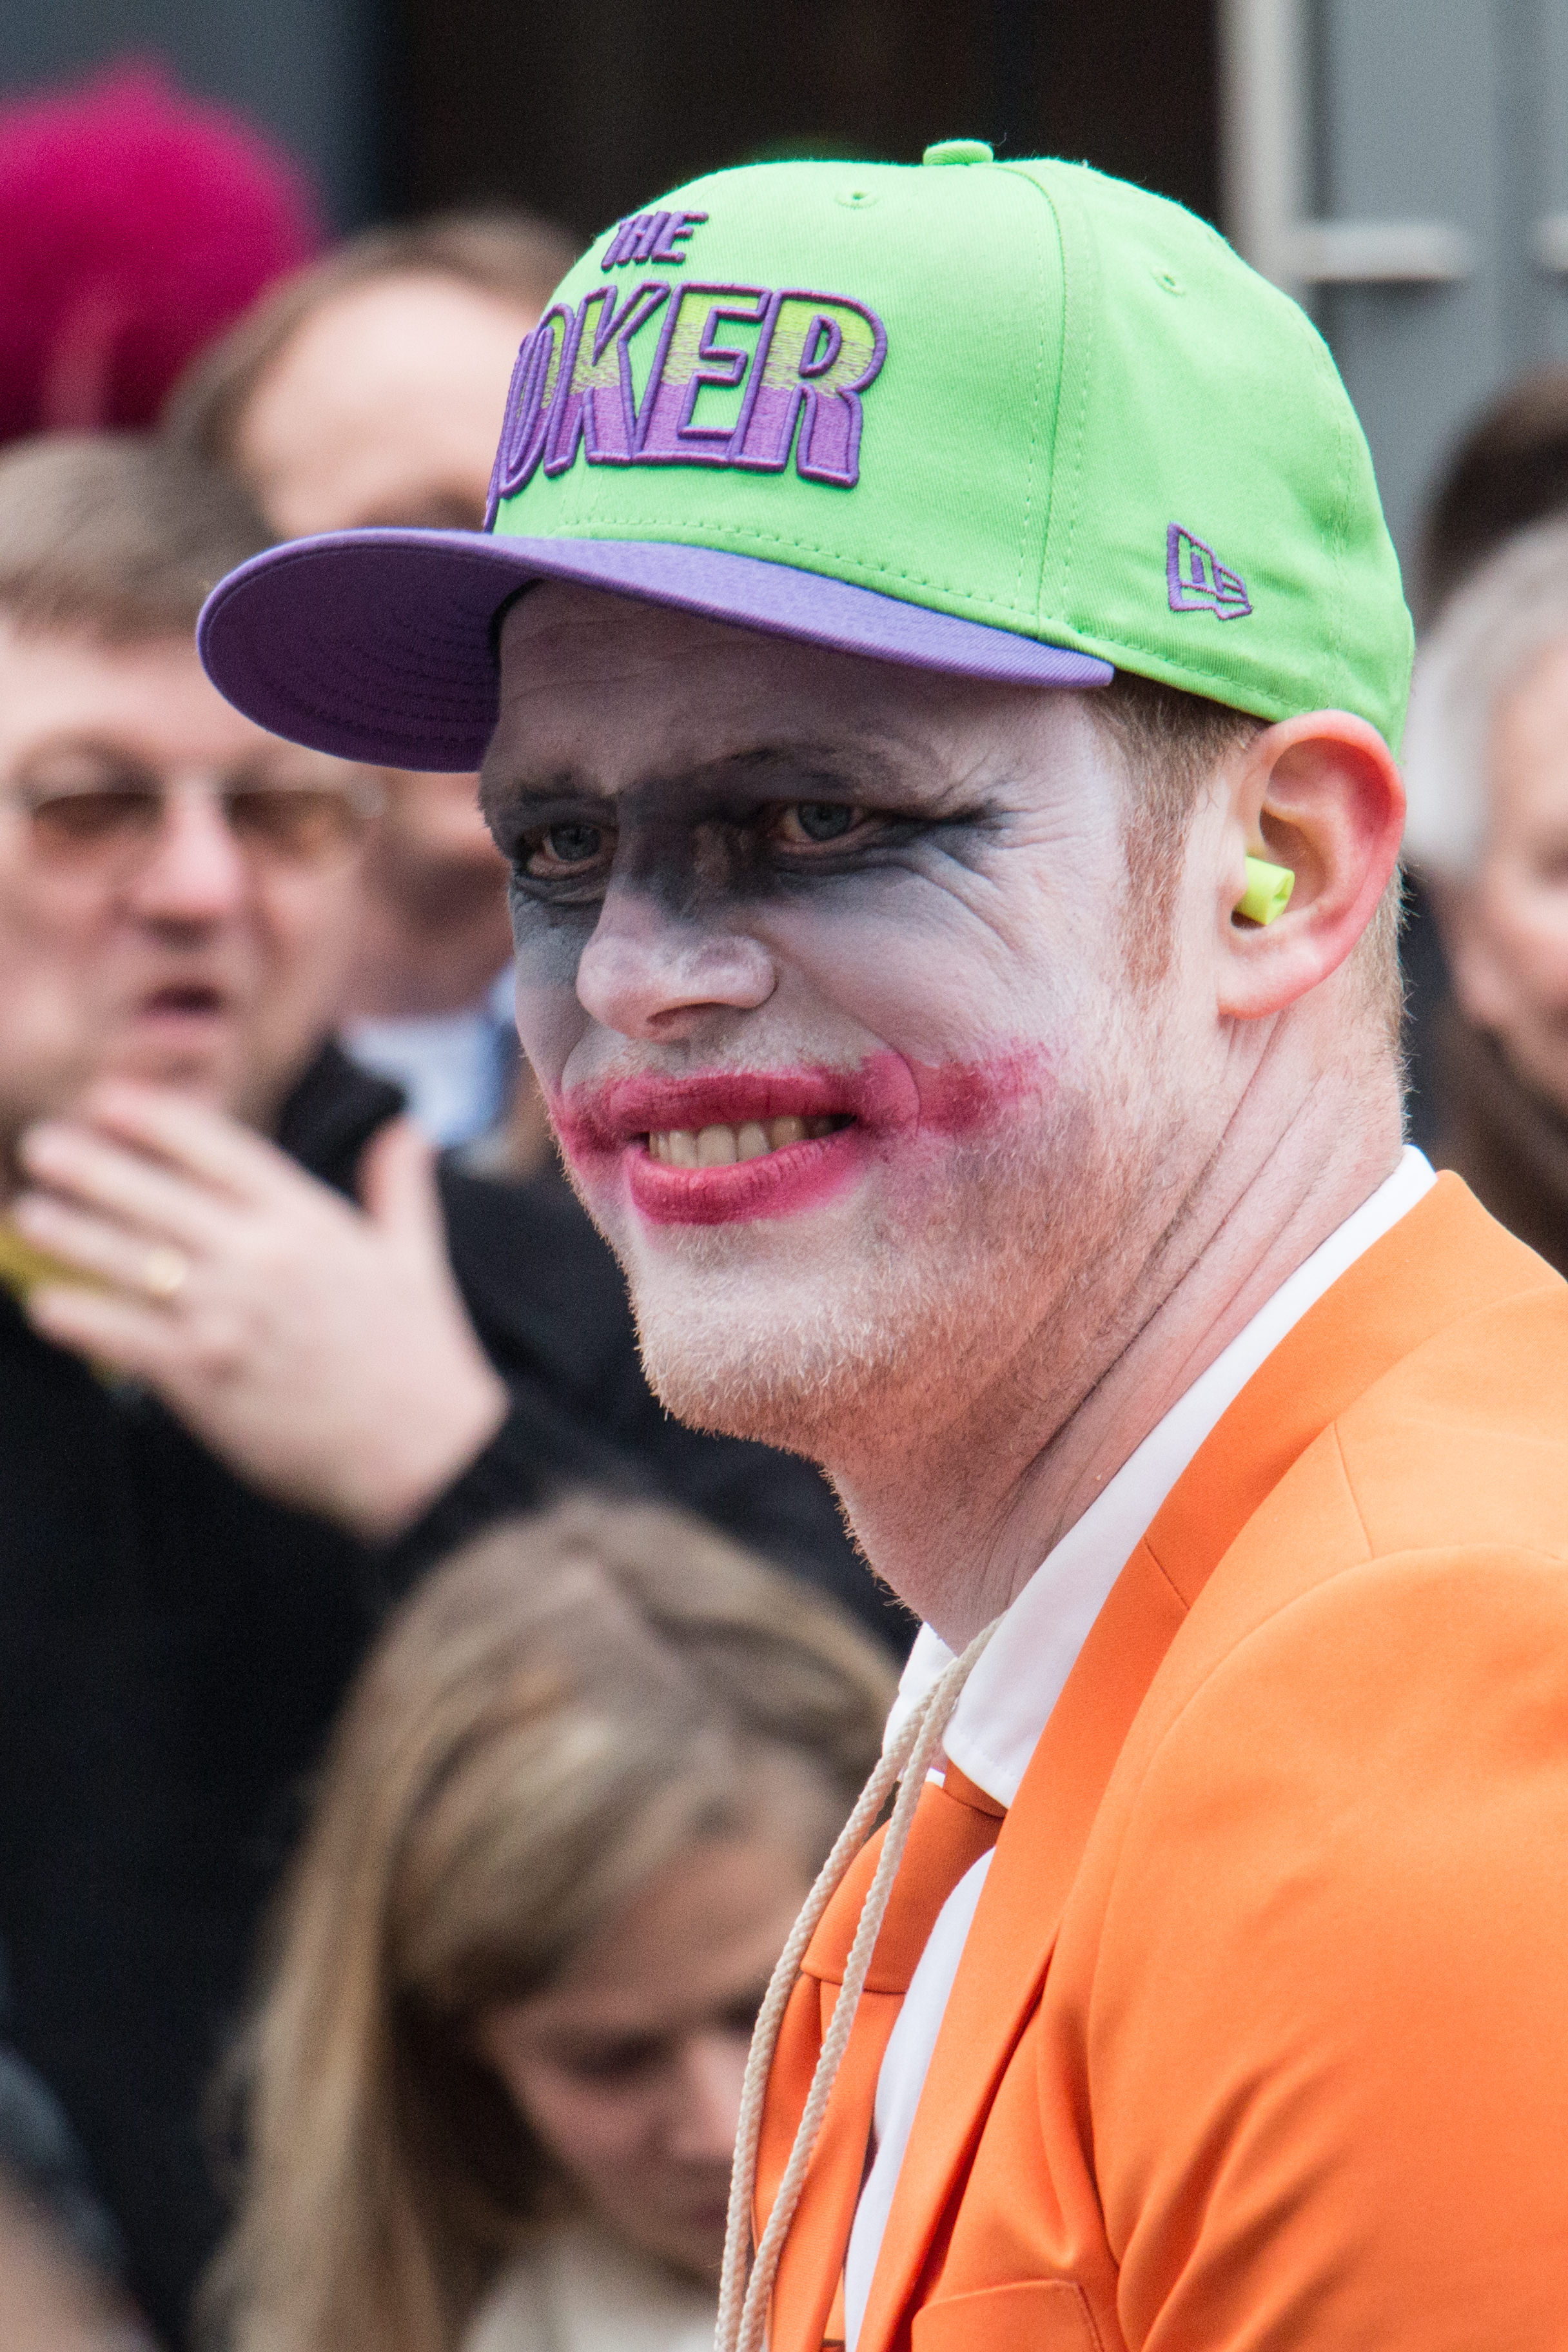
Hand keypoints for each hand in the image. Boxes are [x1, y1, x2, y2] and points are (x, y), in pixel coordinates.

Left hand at [13, 1082, 508, 1540]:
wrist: (427, 1455)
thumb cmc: (421, 1358)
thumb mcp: (416, 1259)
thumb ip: (400, 1189)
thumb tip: (409, 1131)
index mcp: (310, 1221)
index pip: (219, 1150)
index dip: (156, 1120)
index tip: (108, 1099)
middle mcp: (264, 1258)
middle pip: (159, 1197)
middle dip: (93, 1166)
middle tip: (41, 1144)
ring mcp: (230, 1317)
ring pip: (131, 1261)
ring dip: (72, 1234)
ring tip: (29, 1212)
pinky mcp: (206, 1379)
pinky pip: (126, 1340)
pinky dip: (82, 1319)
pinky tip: (44, 1305)